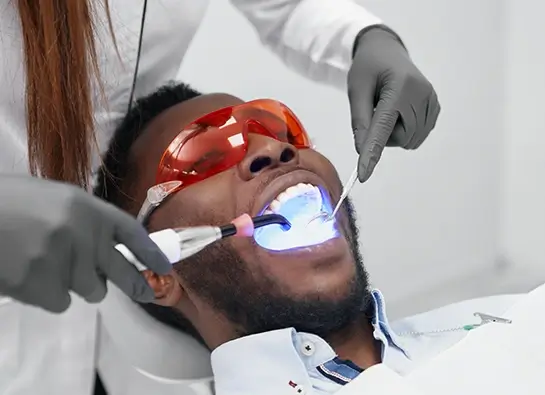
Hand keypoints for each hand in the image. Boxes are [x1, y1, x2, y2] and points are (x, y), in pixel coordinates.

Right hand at [0, 175, 169, 312]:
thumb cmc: (11, 204)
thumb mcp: (55, 200)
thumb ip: (86, 221)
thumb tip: (111, 249)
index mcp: (87, 208)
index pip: (132, 233)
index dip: (152, 252)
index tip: (165, 267)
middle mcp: (82, 234)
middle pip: (122, 272)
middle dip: (135, 285)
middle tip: (145, 292)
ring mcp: (63, 261)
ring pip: (91, 290)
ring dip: (77, 284)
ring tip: (47, 264)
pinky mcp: (41, 285)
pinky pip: (61, 302)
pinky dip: (48, 294)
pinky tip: (28, 274)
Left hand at [348, 26, 440, 181]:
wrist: (386, 52)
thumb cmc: (368, 69)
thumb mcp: (356, 90)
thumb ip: (360, 120)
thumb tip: (362, 150)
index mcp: (400, 86)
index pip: (383, 127)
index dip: (372, 153)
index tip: (363, 176)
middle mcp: (422, 94)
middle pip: (398, 138)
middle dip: (383, 133)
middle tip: (375, 109)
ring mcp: (432, 101)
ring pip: (409, 140)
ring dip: (393, 133)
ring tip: (388, 107)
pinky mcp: (435, 108)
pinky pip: (417, 135)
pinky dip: (404, 130)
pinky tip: (400, 111)